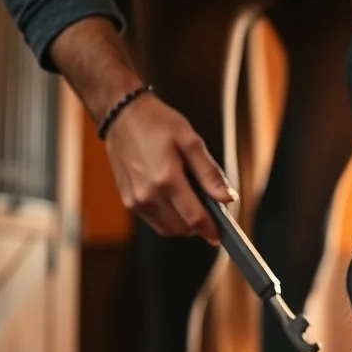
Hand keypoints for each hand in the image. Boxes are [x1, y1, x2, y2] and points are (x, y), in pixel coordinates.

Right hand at [104, 94, 236, 245]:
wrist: (122, 116)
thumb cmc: (159, 124)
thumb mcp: (191, 142)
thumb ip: (210, 173)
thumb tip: (228, 198)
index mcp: (166, 179)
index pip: (194, 218)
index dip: (211, 230)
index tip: (222, 235)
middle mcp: (148, 195)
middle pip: (182, 228)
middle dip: (200, 225)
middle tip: (210, 210)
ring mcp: (135, 200)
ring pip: (168, 229)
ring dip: (184, 224)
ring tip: (193, 202)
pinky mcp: (128, 201)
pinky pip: (155, 222)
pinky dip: (170, 219)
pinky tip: (175, 200)